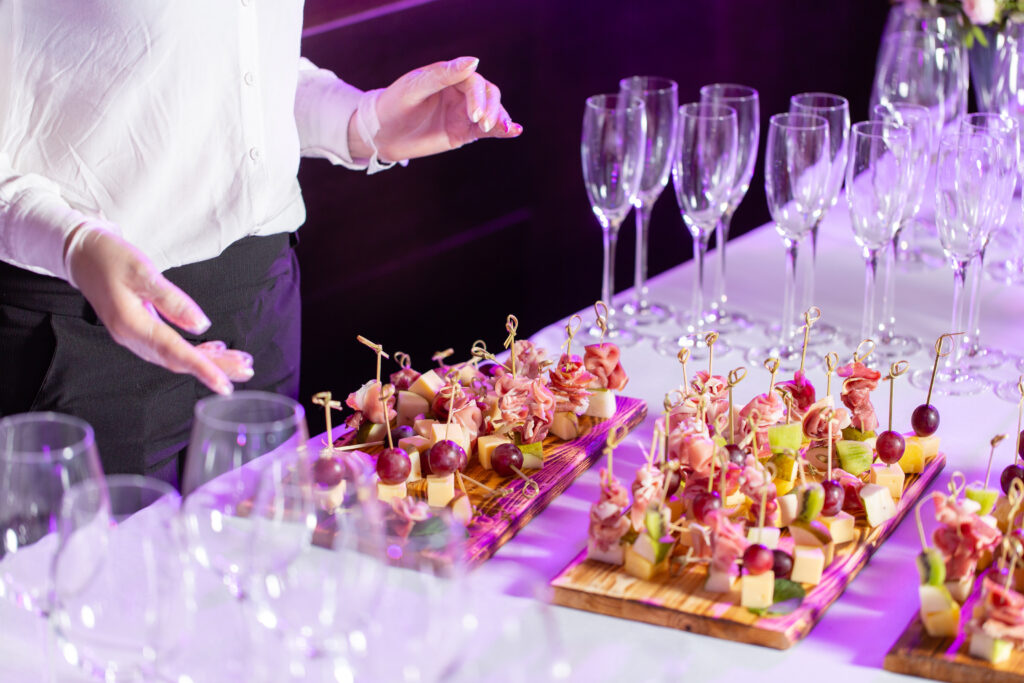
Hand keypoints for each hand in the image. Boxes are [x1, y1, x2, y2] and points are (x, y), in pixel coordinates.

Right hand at [65, 225, 253, 393]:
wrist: (82, 254)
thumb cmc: (110, 258)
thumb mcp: (143, 271)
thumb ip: (172, 300)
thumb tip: (201, 324)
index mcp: (132, 325)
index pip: (175, 353)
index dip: (203, 369)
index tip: (225, 384)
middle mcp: (133, 338)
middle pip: (180, 361)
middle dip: (215, 368)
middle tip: (245, 370)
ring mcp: (135, 337)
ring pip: (177, 357)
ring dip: (209, 361)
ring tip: (238, 361)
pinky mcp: (140, 330)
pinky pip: (170, 349)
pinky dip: (194, 352)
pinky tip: (214, 349)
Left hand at [357, 56, 522, 161]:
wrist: (382, 133)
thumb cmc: (395, 104)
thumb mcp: (415, 88)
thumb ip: (443, 75)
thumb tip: (474, 61)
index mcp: (449, 76)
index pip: (474, 81)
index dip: (478, 97)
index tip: (474, 115)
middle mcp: (460, 92)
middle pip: (489, 94)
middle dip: (491, 109)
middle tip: (483, 124)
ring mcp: (464, 113)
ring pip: (492, 111)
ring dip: (500, 119)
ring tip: (504, 129)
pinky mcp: (464, 133)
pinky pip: (488, 131)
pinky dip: (502, 130)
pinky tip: (514, 131)